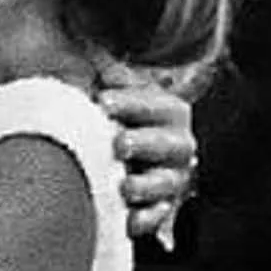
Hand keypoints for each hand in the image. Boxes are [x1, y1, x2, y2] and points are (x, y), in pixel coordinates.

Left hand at [96, 78, 198, 246]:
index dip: (130, 102)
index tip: (102, 102)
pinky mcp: (161, 207)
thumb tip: (93, 50)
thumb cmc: (118, 116)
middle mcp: (178, 144)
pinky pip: (158, 216)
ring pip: (166, 183)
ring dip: (146, 185)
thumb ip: (108, 73)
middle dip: (144, 143)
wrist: (129, 153)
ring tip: (126, 187)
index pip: (155, 104)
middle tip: (119, 144)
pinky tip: (129, 220)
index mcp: (169, 111)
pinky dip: (145, 220)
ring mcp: (171, 177)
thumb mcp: (118, 91)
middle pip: (167, 144)